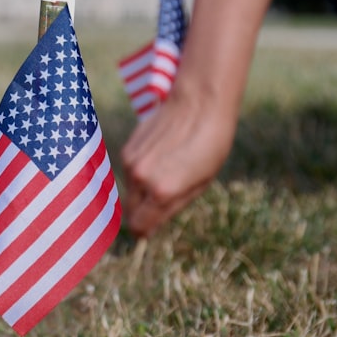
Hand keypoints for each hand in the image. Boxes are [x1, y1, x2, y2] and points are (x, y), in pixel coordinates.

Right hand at [120, 87, 236, 237]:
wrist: (199, 104)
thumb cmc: (210, 145)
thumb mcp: (200, 184)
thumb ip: (172, 207)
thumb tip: (151, 226)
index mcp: (162, 191)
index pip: (138, 226)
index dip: (144, 232)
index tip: (149, 231)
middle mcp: (140, 178)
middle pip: (130, 211)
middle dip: (141, 213)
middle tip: (158, 206)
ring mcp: (130, 162)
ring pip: (129, 191)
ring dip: (141, 191)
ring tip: (164, 175)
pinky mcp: (126, 149)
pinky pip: (128, 172)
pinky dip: (139, 173)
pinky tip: (158, 160)